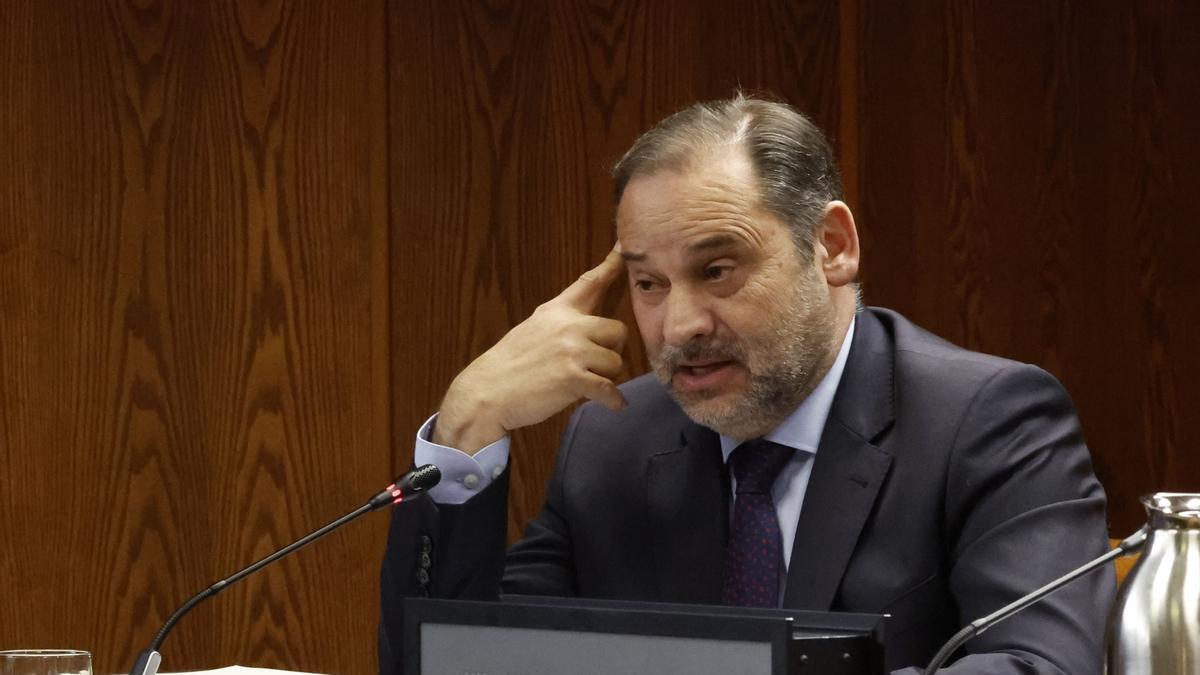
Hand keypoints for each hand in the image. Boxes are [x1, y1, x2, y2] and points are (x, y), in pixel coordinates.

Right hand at [433, 245, 628, 453]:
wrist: (486, 392)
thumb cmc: (510, 366)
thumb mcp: (533, 329)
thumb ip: (561, 323)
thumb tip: (588, 328)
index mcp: (557, 311)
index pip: (588, 283)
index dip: (610, 266)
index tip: (622, 251)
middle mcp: (568, 325)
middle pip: (618, 331)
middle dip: (612, 350)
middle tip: (595, 365)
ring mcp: (572, 351)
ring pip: (617, 363)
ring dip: (608, 377)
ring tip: (587, 384)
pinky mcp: (574, 378)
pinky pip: (610, 389)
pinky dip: (613, 400)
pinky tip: (612, 404)